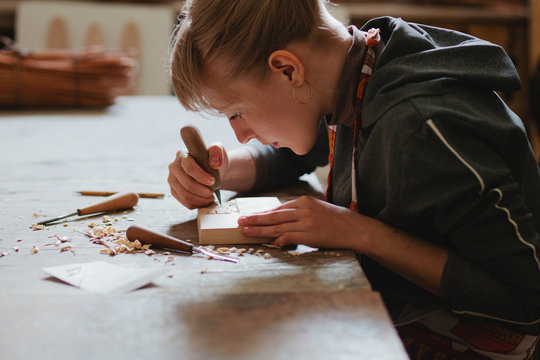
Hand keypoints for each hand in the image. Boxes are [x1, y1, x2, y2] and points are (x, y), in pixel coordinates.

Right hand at [168, 142, 227, 208]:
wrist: (211, 171)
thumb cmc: (213, 161)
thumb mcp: (218, 152)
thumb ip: (217, 152)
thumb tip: (214, 163)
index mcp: (182, 154)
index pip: (189, 167)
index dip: (201, 176)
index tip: (212, 181)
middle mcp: (173, 167)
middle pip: (187, 183)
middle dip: (202, 191)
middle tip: (213, 193)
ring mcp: (172, 180)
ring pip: (185, 195)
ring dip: (200, 199)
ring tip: (211, 197)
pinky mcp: (174, 191)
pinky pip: (184, 202)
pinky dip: (197, 204)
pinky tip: (205, 201)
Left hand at [238, 196, 372, 250]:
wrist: (355, 229)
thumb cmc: (338, 221)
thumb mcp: (318, 210)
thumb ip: (301, 213)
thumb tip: (284, 222)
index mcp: (304, 201)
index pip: (279, 208)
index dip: (263, 214)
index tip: (251, 216)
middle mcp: (303, 209)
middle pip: (273, 215)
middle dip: (255, 219)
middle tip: (240, 221)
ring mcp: (306, 222)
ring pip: (277, 226)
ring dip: (259, 230)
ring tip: (246, 231)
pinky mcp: (310, 234)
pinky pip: (288, 237)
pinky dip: (278, 240)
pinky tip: (269, 243)